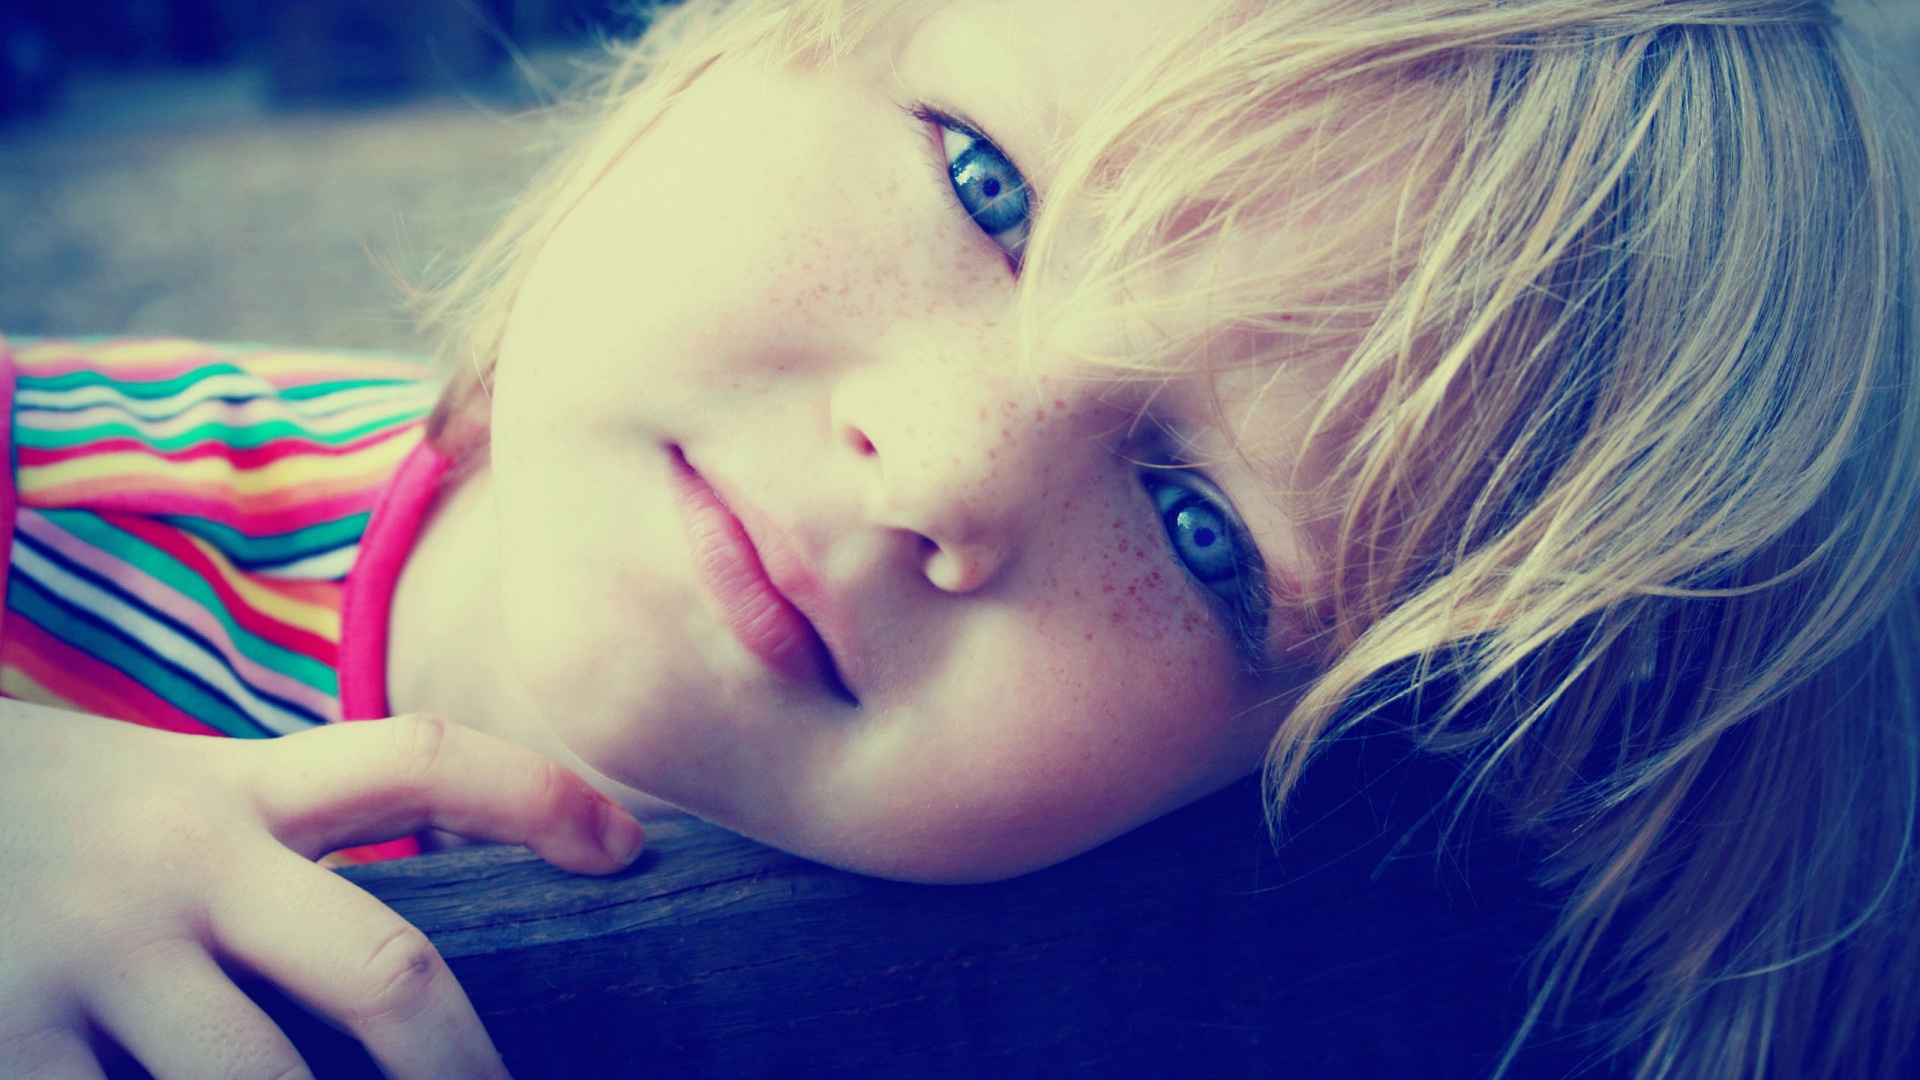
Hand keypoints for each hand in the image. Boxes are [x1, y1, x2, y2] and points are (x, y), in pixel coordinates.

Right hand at [0, 705, 645, 1078]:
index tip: (627, 848)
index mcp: (236, 792)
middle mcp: (183, 866)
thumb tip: (413, 975)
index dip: (536, 794)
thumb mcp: (173, 799)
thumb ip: (284, 847)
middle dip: (464, 1065)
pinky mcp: (9, 1043)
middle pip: (382, 968)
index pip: (419, 760)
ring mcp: (93, 961)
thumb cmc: (53, 825)